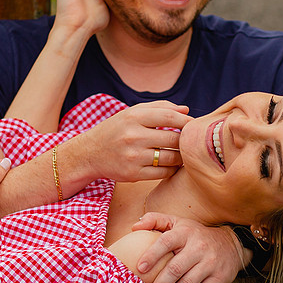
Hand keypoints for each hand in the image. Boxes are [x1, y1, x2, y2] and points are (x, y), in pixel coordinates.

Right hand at [71, 101, 189, 181]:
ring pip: (171, 158)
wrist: (90, 153)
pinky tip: (171, 164)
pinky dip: (172, 169)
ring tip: (183, 153)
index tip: (193, 125)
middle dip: (186, 140)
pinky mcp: (133, 174)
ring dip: (182, 156)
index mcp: (134, 117)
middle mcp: (133, 136)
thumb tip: (186, 110)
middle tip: (191, 141)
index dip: (187, 121)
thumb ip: (160, 108)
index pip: (170, 117)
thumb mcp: (132, 113)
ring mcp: (133, 157)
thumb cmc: (116, 130)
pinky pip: (163, 173)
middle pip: (174, 139)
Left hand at [133, 213, 245, 282]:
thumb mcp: (178, 222)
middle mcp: (199, 247)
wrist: (231, 244)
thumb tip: (134, 227)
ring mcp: (210, 263)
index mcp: (185, 232)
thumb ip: (155, 220)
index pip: (166, 242)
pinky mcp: (219, 278)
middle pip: (175, 269)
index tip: (140, 269)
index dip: (152, 255)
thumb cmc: (195, 235)